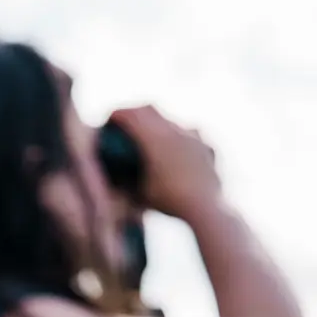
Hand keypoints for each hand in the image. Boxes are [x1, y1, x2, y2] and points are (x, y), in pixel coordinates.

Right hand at [110, 106, 221, 222]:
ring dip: (156, 124)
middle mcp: (173, 131)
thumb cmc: (170, 201)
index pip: (130, 115)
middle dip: (134, 113)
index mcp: (154, 138)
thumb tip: (117, 177)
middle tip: (125, 123)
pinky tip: (177, 151)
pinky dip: (177, 138)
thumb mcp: (140, 194)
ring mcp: (192, 135)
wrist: (206, 207)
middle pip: (149, 109)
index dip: (117, 115)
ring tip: (150, 138)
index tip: (110, 120)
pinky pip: (188, 134)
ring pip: (169, 121)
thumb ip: (127, 182)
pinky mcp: (204, 146)